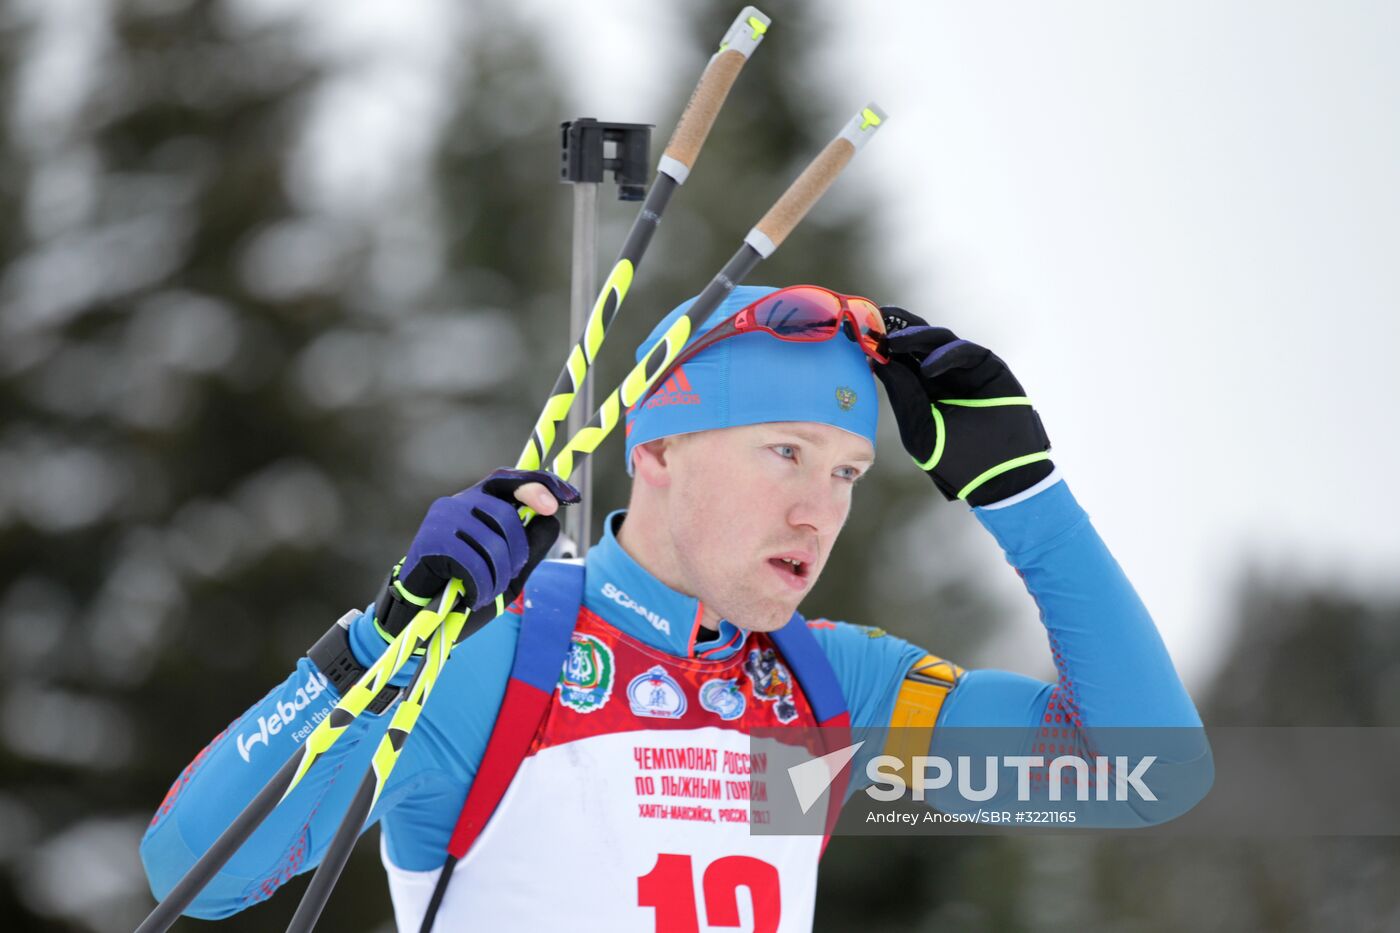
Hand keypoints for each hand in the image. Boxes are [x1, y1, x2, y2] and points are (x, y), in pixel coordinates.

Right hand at [375, 469, 580, 637]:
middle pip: (508, 517)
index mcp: (478, 502)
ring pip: (493, 543)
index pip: (509, 480)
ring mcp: (443, 520)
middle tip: (505, 577)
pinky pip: (472, 563)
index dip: (538, 485)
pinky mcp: (431, 542)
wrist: (421, 614)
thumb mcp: (510, 569)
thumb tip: (551, 516)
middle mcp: (459, 502)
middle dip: (517, 554)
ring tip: (486, 591)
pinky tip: (472, 597)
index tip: (561, 502)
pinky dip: (481, 587)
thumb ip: (532, 544)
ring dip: (498, 576)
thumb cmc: (467, 587)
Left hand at [874, 308, 1052, 505]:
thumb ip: (903, 395)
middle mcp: (942, 374)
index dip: (879, 344)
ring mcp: (965, 369)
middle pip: (916, 341)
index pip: (898, 358)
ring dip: (915, 337)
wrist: (1001, 477)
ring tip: (893, 342)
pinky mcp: (988, 367)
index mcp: (921, 388)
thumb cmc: (957, 460)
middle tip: (873, 319)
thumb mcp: (920, 428)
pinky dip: (945, 354)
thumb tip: (877, 361)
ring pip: (938, 340)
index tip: (856, 332)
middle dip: (895, 328)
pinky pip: (965, 351)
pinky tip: (927, 368)